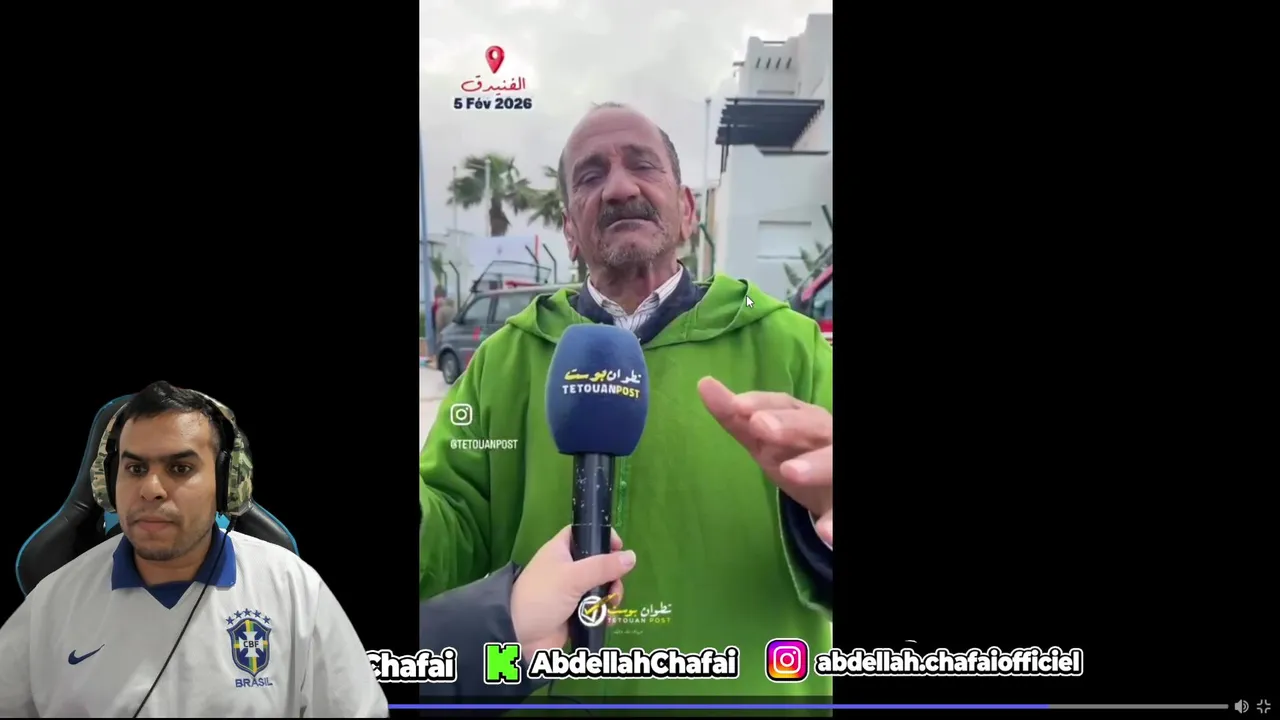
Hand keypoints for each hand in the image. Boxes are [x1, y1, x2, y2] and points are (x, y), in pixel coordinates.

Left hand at [510, 525, 635, 656]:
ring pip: (601, 587)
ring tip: (611, 607)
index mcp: (561, 551)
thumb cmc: (542, 596)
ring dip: (610, 597)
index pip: (583, 533)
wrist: (519, 635)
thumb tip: (632, 556)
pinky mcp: (574, 613)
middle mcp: (567, 569)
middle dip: (613, 575)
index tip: (619, 547)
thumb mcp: (573, 577)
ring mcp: (571, 592)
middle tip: (614, 587)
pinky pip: (596, 609)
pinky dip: (604, 613)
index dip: (601, 536)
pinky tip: (607, 620)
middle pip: (599, 563)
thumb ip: (603, 566)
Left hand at [698, 376, 833, 545]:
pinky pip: (841, 511)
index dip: (763, 403)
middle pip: (815, 426)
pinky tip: (825, 532)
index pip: (787, 405)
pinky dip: (835, 522)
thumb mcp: (766, 441)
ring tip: (791, 472)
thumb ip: (736, 418)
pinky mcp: (843, 503)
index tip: (738, 406)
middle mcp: (829, 437)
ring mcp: (839, 468)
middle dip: (790, 425)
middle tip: (761, 428)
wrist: (834, 490)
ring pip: (834, 462)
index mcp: (806, 419)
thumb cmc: (798, 455)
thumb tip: (704, 383)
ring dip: (815, 465)